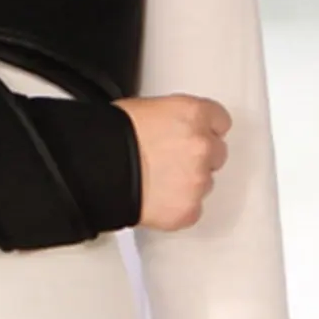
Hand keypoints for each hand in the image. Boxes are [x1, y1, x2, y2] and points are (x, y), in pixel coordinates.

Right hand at [112, 94, 231, 231]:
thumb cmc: (113, 135)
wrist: (97, 168)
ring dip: (188, 180)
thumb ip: (175, 118)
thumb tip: (177, 128)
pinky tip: (156, 194)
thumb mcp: (146, 108)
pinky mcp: (189, 210)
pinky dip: (178, 204)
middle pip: (217, 152)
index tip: (197, 131)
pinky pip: (193, 207)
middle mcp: (202, 146)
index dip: (205, 126)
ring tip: (157, 176)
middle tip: (171, 156)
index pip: (221, 119)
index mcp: (193, 114)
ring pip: (205, 181)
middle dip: (198, 155)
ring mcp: (199, 180)